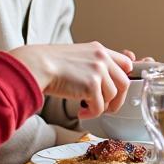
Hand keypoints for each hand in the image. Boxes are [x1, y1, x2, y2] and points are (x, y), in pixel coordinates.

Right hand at [10, 43, 132, 118]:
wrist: (37, 65)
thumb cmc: (51, 63)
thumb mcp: (79, 56)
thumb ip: (94, 64)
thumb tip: (107, 81)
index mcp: (100, 50)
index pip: (126, 64)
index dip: (124, 79)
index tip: (117, 89)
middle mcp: (102, 59)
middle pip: (124, 83)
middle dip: (117, 99)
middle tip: (107, 107)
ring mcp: (98, 71)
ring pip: (112, 97)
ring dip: (101, 107)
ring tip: (87, 108)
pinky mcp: (91, 85)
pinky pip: (99, 107)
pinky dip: (91, 114)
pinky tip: (81, 112)